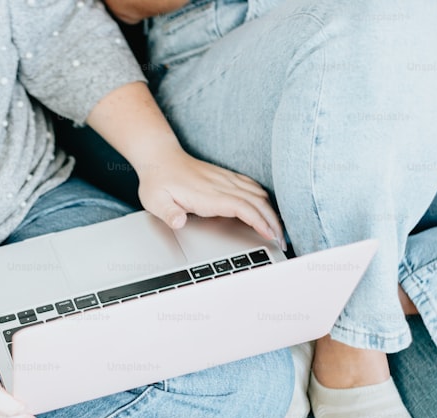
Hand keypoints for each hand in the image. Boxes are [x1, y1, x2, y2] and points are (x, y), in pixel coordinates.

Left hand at [138, 149, 285, 248]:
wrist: (159, 158)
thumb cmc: (158, 181)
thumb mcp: (155, 200)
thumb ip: (168, 213)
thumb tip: (178, 222)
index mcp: (208, 194)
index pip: (242, 207)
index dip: (259, 221)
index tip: (270, 234)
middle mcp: (221, 185)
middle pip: (257, 202)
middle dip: (273, 221)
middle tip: (281, 240)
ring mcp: (225, 179)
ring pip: (257, 194)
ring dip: (271, 211)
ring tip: (278, 229)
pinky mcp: (225, 176)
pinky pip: (251, 185)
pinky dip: (263, 198)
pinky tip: (266, 207)